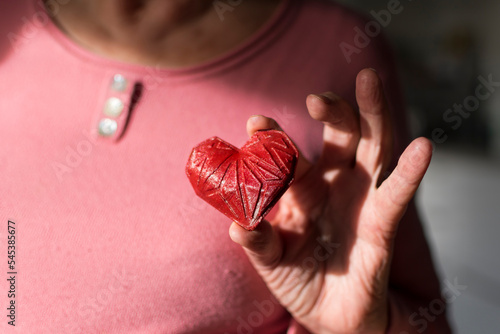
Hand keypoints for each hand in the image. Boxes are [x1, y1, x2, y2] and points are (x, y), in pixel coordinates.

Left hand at [229, 69, 432, 333]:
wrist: (328, 315)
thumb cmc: (298, 278)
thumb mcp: (271, 260)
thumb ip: (257, 242)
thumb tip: (237, 226)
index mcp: (303, 188)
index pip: (291, 153)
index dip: (274, 136)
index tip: (256, 122)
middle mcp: (335, 185)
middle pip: (340, 136)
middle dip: (331, 111)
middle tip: (315, 97)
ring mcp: (361, 199)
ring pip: (372, 148)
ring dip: (372, 115)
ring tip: (368, 81)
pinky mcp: (383, 224)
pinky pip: (397, 195)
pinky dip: (409, 172)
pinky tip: (422, 147)